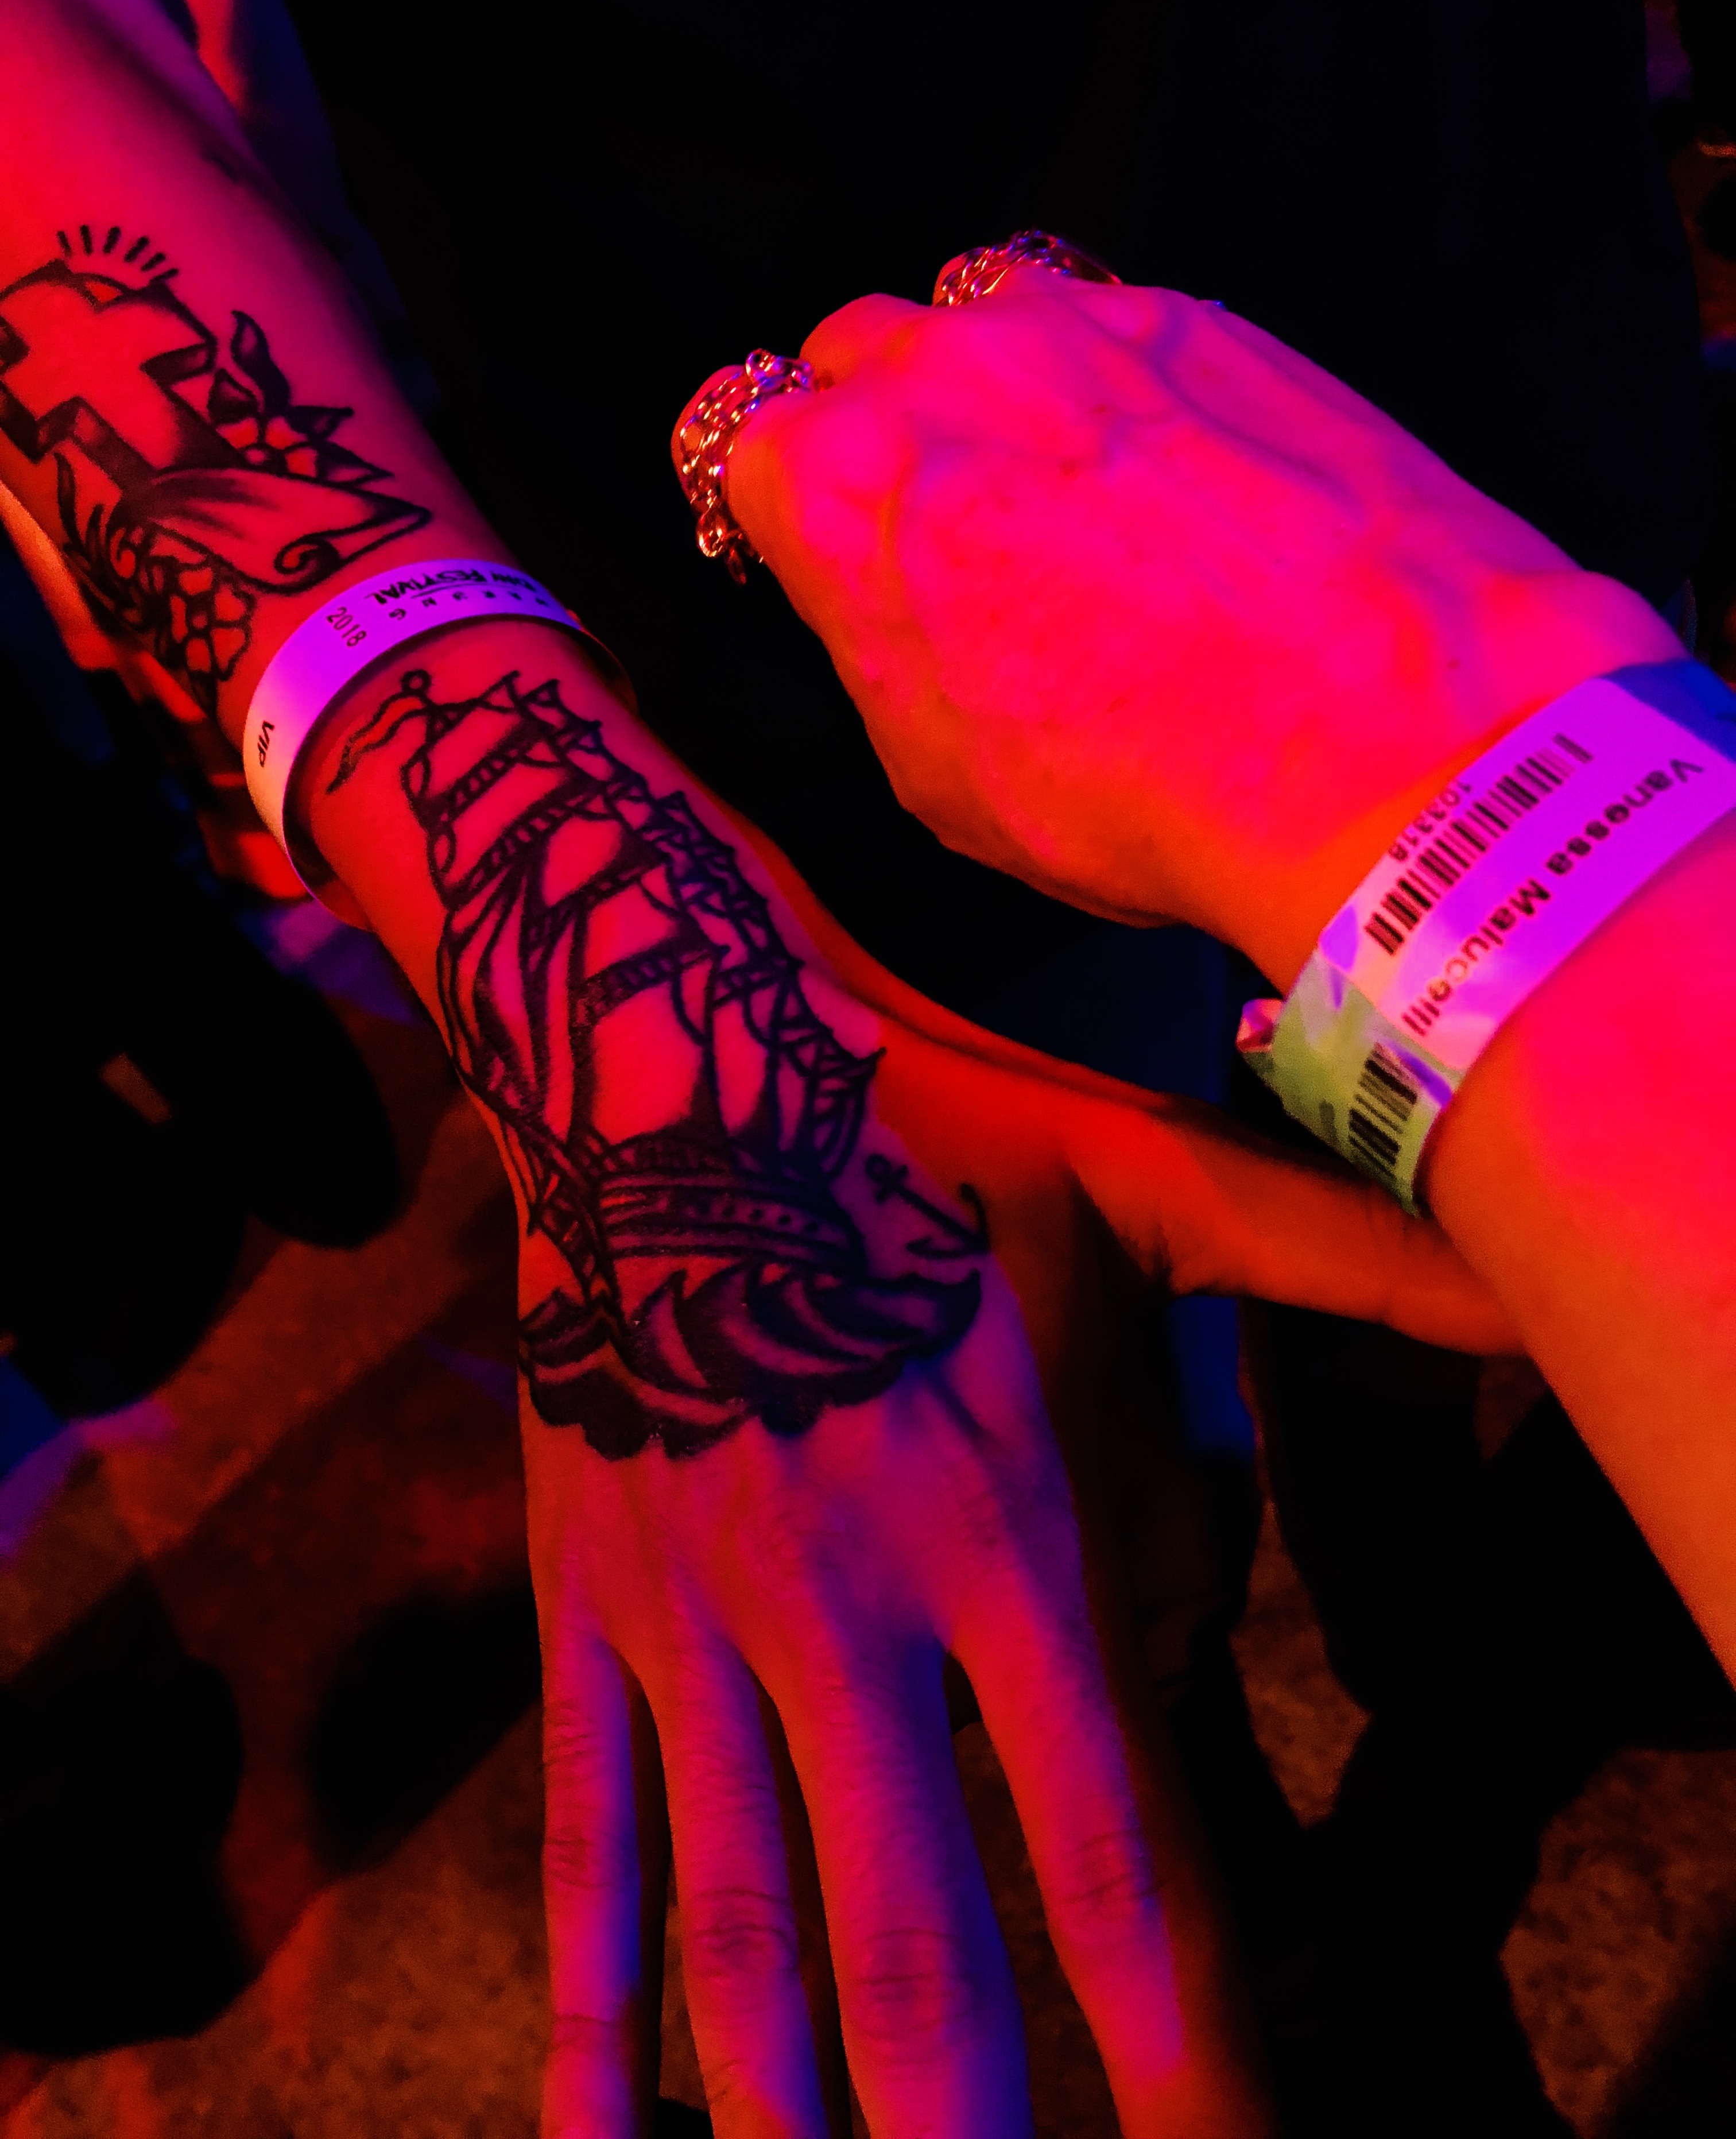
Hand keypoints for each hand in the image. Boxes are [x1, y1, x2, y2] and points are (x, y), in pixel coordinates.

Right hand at [531, 1017, 1512, 2138]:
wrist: (661, 1052)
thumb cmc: (925, 1123)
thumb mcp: (1138, 1180)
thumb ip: (1335, 1257)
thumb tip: (1529, 1294)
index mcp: (1007, 1524)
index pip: (1124, 1856)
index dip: (1188, 2059)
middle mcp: (851, 1602)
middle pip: (918, 1948)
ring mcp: (697, 1616)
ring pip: (743, 1930)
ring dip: (790, 2121)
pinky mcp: (585, 1606)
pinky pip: (585, 1842)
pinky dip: (596, 2011)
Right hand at [708, 273, 1676, 984]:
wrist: (1379, 745)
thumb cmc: (1144, 787)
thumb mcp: (939, 776)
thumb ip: (874, 641)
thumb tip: (882, 598)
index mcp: (838, 482)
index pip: (734, 434)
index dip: (780, 504)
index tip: (820, 546)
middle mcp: (945, 369)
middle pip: (857, 352)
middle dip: (878, 423)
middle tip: (943, 527)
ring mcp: (1082, 326)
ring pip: (984, 313)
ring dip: (994, 382)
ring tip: (1063, 493)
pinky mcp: (1210, 320)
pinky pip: (1117, 324)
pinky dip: (1119, 386)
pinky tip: (1176, 482)